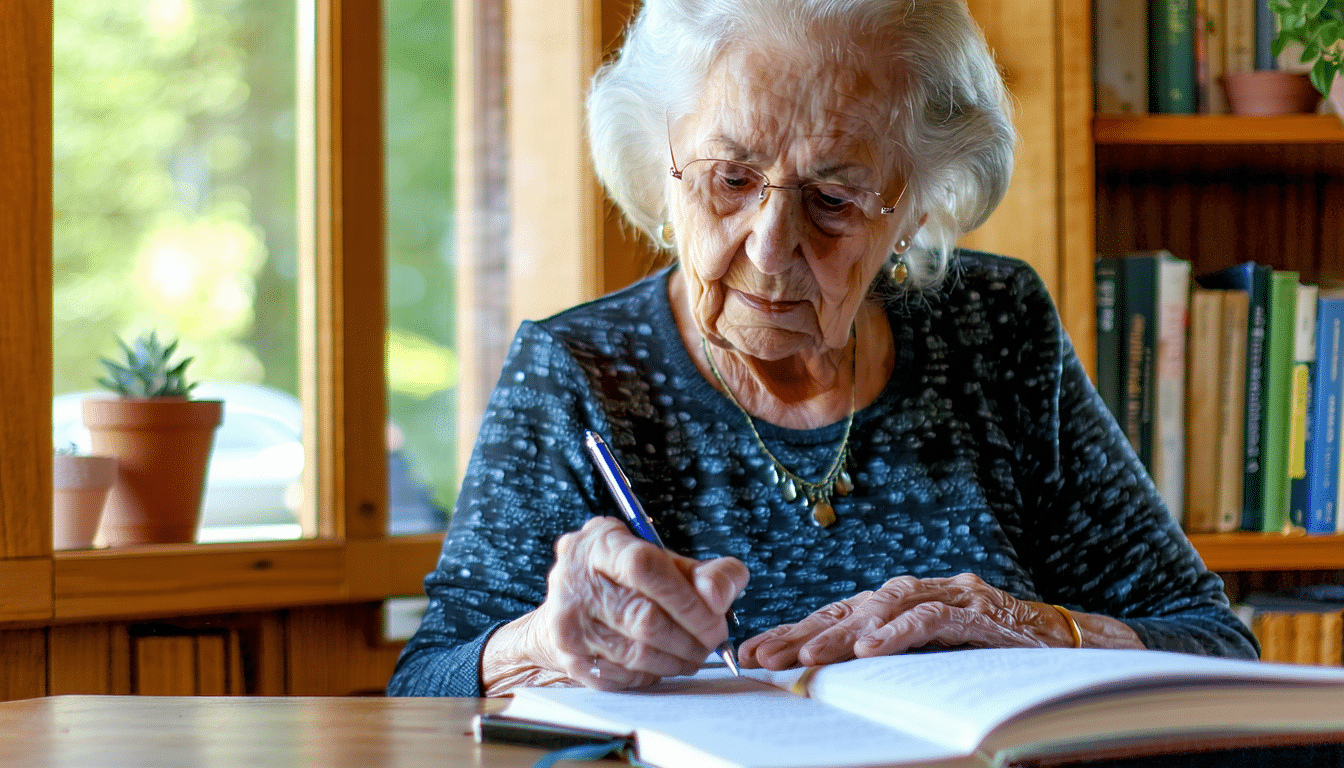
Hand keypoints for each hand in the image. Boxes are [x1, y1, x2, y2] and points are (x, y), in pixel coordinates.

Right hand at [484, 516, 748, 692]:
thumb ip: (703, 571)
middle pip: (644, 619)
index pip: (644, 568)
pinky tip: (665, 661)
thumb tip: (720, 597)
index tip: (717, 613)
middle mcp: (575, 583)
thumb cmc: (625, 576)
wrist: (568, 600)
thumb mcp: (663, 557)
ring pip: (638, 654)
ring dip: (678, 659)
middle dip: (692, 635)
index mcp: (599, 545)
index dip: (686, 597)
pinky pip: (625, 677)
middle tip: (713, 639)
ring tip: (695, 652)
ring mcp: (569, 625)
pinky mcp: (571, 660)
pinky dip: (655, 673)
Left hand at [739, 573, 1073, 669]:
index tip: (753, 654)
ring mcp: (953, 596)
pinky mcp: (983, 609)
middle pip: (851, 608)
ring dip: (842, 633)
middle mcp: (924, 592)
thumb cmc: (1006, 659)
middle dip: (801, 633)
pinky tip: (872, 649)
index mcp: (908, 605)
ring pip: (884, 606)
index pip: (841, 615)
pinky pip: (934, 617)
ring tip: (806, 657)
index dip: (796, 632)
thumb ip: (899, 666)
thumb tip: (842, 694)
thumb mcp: (942, 664)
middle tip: (761, 658)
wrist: (1079, 646)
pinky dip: (901, 631)